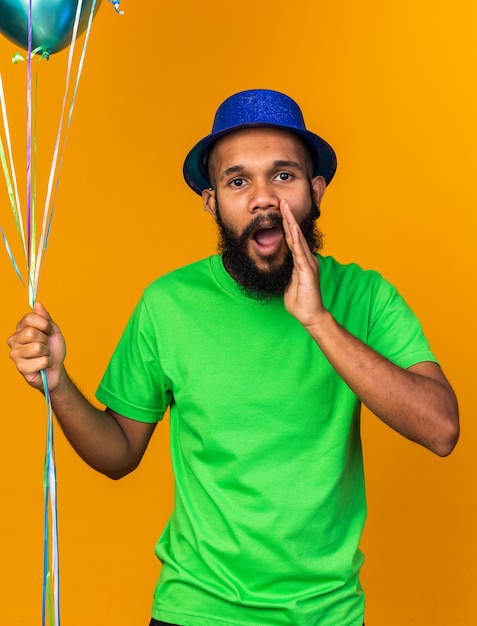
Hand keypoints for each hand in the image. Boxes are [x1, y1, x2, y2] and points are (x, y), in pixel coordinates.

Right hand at [8, 302, 65, 392]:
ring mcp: (15, 354)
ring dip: (47, 353)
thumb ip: (45, 318)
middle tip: (45, 345)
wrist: (56, 369)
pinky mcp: (20, 368)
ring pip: (37, 347)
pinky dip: (48, 363)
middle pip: (31, 332)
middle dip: (45, 339)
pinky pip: (42, 361)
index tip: (48, 331)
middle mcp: (13, 340)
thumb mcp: (52, 330)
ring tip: (44, 355)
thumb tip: (37, 304)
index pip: (30, 318)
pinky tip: (43, 366)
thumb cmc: (53, 349)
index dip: (44, 324)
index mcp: (20, 328)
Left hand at [281, 199, 326, 329]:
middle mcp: (307, 259)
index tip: (280, 211)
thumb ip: (287, 274)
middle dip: (288, 217)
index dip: (286, 225)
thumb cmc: (300, 302)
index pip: (292, 240)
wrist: (310, 316)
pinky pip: (299, 251)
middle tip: (282, 201)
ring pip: (297, 239)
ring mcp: (308, 263)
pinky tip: (291, 227)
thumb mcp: (289, 284)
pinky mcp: (307, 270)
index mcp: (302, 261)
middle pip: (295, 234)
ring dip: (290, 222)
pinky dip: (295, 238)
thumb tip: (280, 268)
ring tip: (285, 208)